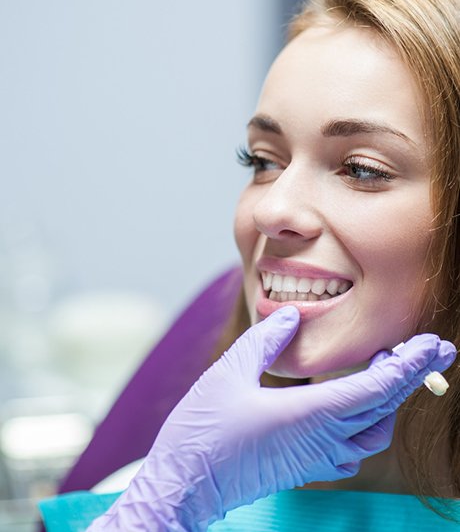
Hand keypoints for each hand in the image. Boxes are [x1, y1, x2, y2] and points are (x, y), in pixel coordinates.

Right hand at [88, 306, 455, 530]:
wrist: (185, 484)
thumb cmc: (202, 430)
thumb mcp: (229, 372)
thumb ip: (265, 339)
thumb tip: (292, 315)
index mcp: (308, 414)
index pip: (376, 389)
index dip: (407, 365)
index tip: (431, 344)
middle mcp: (321, 439)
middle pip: (384, 409)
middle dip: (412, 377)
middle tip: (431, 350)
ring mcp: (315, 458)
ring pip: (374, 433)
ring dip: (390, 401)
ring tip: (390, 372)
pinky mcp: (305, 468)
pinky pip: (353, 450)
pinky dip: (368, 425)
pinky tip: (357, 409)